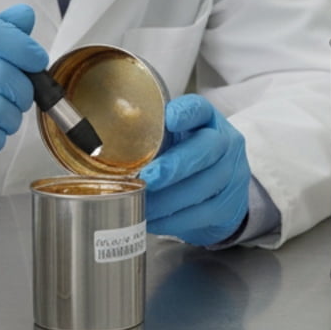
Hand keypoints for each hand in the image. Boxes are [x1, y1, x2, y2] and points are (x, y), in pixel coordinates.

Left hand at [138, 94, 249, 245]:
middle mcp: (225, 143)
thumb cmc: (187, 157)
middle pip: (205, 150)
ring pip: (202, 187)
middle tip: (148, 178)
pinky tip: (154, 220)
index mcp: (207, 120)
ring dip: (168, 200)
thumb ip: (149, 137)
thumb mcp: (173, 139)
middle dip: (175, 166)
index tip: (169, 119)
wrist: (224, 189)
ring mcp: (232, 175)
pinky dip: (173, 220)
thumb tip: (98, 144)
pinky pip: (201, 215)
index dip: (185, 113)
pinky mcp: (229, 205)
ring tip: (143, 204)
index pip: (199, 109)